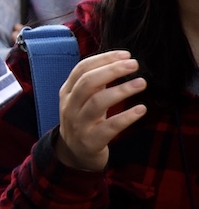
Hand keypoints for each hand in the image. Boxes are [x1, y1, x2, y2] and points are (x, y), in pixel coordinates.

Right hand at [53, 50, 147, 170]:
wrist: (74, 153)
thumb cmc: (83, 121)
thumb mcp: (81, 100)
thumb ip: (94, 83)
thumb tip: (116, 62)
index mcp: (67, 92)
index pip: (82, 69)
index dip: (104, 59)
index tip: (125, 54)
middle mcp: (70, 106)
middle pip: (88, 82)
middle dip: (112, 70)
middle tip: (134, 64)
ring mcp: (79, 124)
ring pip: (98, 102)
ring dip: (121, 90)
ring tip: (141, 83)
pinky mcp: (91, 140)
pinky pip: (110, 127)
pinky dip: (126, 117)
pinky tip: (141, 109)